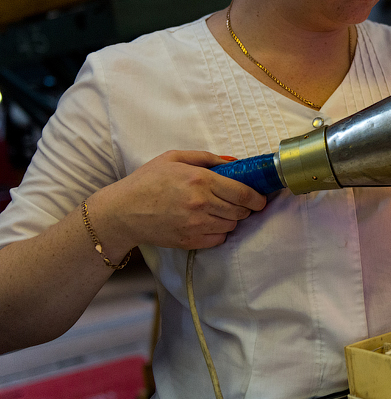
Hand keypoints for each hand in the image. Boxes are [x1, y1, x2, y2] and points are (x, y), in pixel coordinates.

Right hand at [90, 150, 267, 251]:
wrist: (122, 212)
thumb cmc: (147, 181)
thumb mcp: (174, 158)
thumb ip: (207, 158)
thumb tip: (234, 162)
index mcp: (199, 179)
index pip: (242, 192)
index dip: (257, 198)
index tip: (260, 199)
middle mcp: (201, 203)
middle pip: (241, 210)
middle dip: (245, 208)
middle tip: (239, 203)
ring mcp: (196, 224)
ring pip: (231, 225)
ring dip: (231, 219)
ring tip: (219, 211)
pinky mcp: (190, 241)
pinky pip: (219, 239)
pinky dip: (219, 232)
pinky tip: (208, 223)